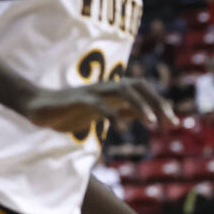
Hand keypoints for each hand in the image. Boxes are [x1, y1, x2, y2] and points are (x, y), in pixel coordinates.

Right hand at [20, 79, 178, 132]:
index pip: (143, 90)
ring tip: (152, 124)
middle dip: (156, 102)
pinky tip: (122, 128)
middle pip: (137, 85)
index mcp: (113, 91)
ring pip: (122, 90)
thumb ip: (124, 111)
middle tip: (169, 123)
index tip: (175, 123)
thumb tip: (148, 114)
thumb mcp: (104, 113)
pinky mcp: (76, 100)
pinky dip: (112, 113)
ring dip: (140, 105)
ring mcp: (91, 92)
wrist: (38, 106)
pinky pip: (97, 103)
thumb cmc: (71, 110)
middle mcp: (105, 87)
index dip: (160, 103)